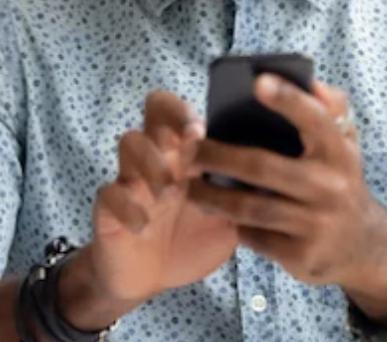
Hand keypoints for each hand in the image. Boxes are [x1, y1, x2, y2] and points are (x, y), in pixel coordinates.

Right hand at [87, 91, 238, 304]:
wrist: (151, 277)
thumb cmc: (192, 238)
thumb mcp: (226, 218)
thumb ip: (243, 195)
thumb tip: (277, 176)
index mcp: (186, 153)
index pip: (182, 109)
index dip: (187, 111)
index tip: (201, 131)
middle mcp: (158, 156)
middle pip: (153, 109)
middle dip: (169, 119)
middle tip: (184, 145)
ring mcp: (130, 178)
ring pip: (129, 141)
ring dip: (151, 162)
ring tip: (168, 192)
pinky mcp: (109, 207)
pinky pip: (109, 193)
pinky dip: (127, 206)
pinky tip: (143, 226)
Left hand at [187, 75, 386, 291]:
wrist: (363, 246)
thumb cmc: (339, 180)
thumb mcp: (344, 144)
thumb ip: (330, 109)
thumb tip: (312, 83)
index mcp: (338, 151)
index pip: (315, 119)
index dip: (288, 99)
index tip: (258, 82)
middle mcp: (330, 187)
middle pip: (262, 167)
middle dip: (217, 156)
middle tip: (187, 150)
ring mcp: (315, 223)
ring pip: (250, 207)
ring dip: (211, 195)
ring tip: (188, 185)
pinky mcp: (301, 255)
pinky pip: (254, 236)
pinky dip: (233, 224)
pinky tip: (218, 212)